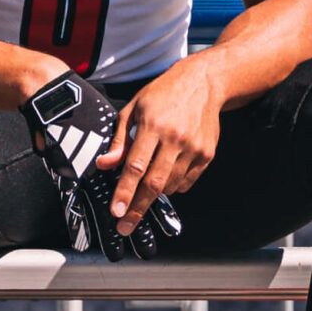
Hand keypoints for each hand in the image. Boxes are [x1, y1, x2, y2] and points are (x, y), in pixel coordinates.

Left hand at [95, 57, 223, 233]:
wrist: (203, 83)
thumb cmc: (161, 94)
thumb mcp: (132, 109)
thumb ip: (118, 140)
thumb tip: (104, 165)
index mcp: (152, 126)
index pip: (135, 167)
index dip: (125, 192)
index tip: (116, 212)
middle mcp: (175, 139)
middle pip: (154, 183)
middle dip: (138, 209)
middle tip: (125, 227)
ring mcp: (194, 149)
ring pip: (170, 186)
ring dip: (153, 195)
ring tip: (141, 194)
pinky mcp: (207, 155)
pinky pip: (186, 182)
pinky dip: (172, 187)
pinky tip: (163, 178)